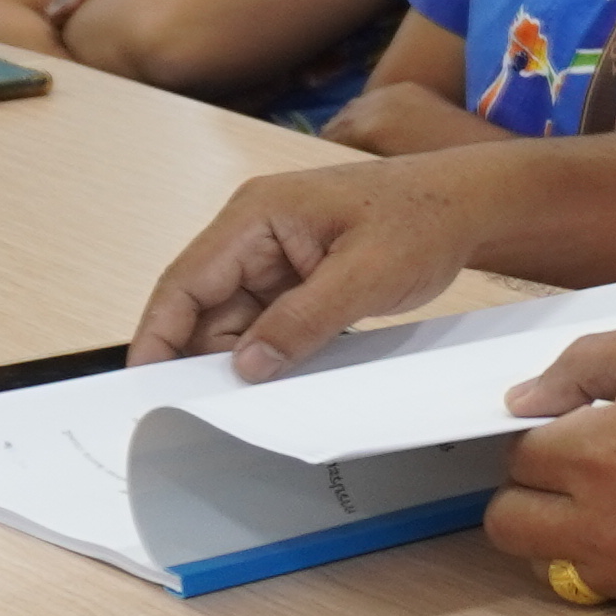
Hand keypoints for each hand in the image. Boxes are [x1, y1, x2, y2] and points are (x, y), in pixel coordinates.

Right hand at [132, 157, 472, 371]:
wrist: (471, 206)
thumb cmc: (424, 216)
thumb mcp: (366, 274)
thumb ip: (302, 321)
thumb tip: (247, 366)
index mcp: (256, 214)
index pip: (186, 280)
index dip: (158, 332)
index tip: (143, 380)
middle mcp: (255, 232)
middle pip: (204, 305)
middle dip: (200, 355)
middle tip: (199, 409)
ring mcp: (277, 255)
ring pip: (235, 319)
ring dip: (239, 358)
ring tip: (244, 404)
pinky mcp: (299, 277)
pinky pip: (268, 321)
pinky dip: (269, 351)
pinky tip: (275, 382)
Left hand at [483, 324, 615, 613]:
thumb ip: (587, 363)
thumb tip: (522, 402)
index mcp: (603, 453)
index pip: (516, 456)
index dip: (542, 430)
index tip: (577, 420)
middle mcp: (610, 524)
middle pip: (509, 525)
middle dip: (532, 490)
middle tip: (581, 462)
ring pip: (554, 563)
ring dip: (569, 529)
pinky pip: (615, 584)